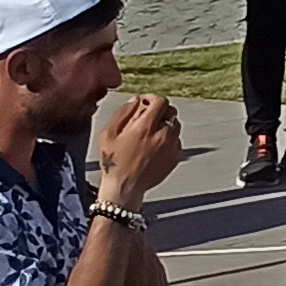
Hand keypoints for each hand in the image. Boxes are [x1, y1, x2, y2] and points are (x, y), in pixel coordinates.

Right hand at [92, 93, 184, 207]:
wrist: (125, 187)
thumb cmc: (114, 161)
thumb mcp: (108, 133)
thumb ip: (123, 113)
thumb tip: (136, 101)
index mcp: (146, 127)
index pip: (160, 101)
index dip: (152, 98)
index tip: (145, 102)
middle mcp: (163, 135)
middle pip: (171, 112)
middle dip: (160, 111)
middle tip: (148, 117)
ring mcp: (171, 147)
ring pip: (176, 126)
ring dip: (166, 124)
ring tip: (151, 133)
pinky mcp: (175, 158)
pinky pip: (177, 141)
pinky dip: (169, 139)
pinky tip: (156, 146)